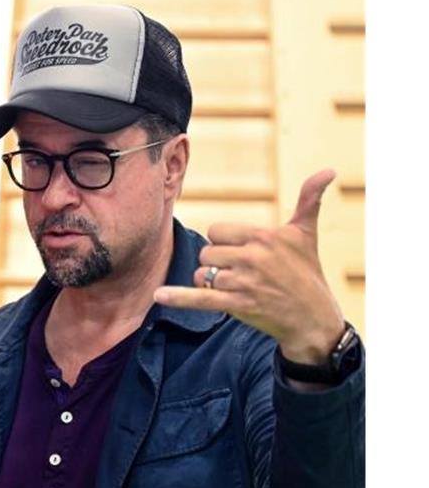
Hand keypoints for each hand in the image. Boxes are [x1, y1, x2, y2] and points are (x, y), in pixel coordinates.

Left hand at [153, 170, 345, 362]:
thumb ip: (310, 199)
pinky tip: (158, 295)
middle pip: (207, 252)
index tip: (242, 252)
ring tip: (236, 287)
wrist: (313, 317)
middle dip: (217, 263)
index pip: (217, 231)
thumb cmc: (307, 272)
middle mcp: (253, 257)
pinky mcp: (237, 304)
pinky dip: (178, 297)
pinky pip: (200, 298)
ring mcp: (244, 282)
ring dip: (210, 281)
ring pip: (202, 273)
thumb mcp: (306, 234)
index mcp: (264, 235)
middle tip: (241, 273)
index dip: (224, 243)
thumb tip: (329, 170)